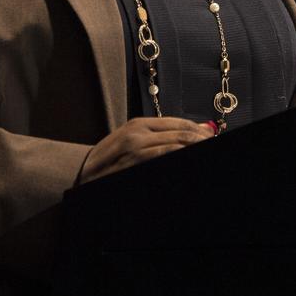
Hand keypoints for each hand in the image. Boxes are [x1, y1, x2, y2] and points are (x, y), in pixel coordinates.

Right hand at [78, 117, 213, 183]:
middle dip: (201, 138)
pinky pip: (163, 154)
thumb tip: (193, 133)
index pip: (179, 123)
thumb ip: (159, 138)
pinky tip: (188, 154)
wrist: (81, 172)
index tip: (213, 135)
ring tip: (207, 148)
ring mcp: (136, 145)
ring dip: (194, 146)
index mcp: (140, 124)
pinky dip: (179, 153)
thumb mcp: (132, 142)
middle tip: (215, 142)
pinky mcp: (134, 159)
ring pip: (176, 142)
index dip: (198, 129)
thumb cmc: (109, 160)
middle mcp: (139, 130)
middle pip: (181, 131)